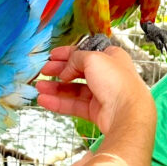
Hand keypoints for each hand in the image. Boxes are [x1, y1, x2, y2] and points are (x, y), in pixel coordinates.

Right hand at [36, 45, 154, 136]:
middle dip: (59, 71)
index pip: (86, 53)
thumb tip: (66, 68)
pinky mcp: (97, 111)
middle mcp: (108, 75)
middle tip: (43, 71)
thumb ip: (75, 59)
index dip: (68, 54)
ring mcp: (102, 94)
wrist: (127, 113)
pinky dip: (59, 103)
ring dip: (56, 88)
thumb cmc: (116, 81)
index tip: (52, 55)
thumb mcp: (92, 58)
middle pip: (78, 71)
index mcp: (111, 57)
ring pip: (74, 90)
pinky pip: (74, 105)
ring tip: (39, 88)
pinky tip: (44, 100)